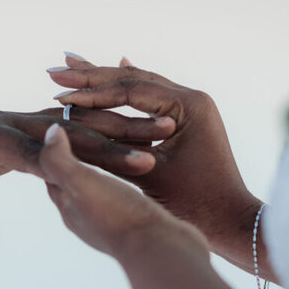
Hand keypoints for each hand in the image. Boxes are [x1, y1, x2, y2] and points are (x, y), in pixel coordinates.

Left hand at [0, 101, 172, 255]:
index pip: (38, 150)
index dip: (89, 161)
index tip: (128, 166)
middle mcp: (0, 122)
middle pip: (67, 129)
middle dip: (116, 134)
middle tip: (162, 139)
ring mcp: (9, 123)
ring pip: (71, 125)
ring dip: (115, 128)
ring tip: (162, 131)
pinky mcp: (14, 132)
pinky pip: (63, 132)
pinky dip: (97, 134)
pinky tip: (130, 139)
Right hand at [48, 54, 261, 255]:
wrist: (232, 223)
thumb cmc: (192, 206)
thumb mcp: (146, 176)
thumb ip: (111, 149)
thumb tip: (67, 134)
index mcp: (188, 107)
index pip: (130, 90)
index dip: (90, 91)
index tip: (57, 92)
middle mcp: (192, 99)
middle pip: (133, 79)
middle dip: (92, 75)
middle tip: (56, 67)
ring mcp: (191, 107)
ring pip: (139, 85)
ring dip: (104, 78)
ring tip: (72, 65)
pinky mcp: (187, 120)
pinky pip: (149, 99)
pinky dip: (124, 91)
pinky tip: (113, 74)